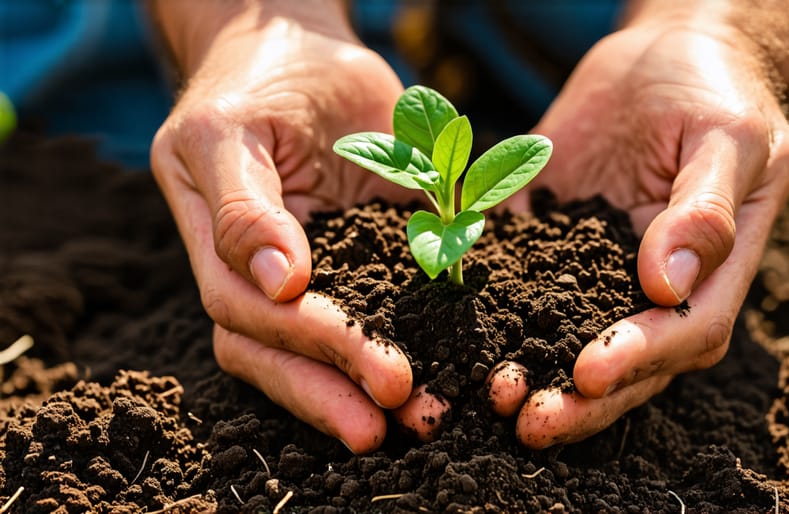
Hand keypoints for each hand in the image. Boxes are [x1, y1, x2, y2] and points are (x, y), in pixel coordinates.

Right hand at [149, 2, 445, 452]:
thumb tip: (277, 283)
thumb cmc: (262, 78)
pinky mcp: (348, 261)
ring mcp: (295, 272)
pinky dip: (398, 342)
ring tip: (421, 418)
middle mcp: (247, 270)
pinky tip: (443, 372)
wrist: (295, 50)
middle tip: (399, 417)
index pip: (247, 310)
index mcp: (212, 240)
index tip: (379, 367)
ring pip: (309, 351)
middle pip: (274, 350)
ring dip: (359, 388)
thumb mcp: (234, 127)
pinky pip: (367, 311)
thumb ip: (245, 207)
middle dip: (334, 388)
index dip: (310, 343)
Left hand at [489, 11, 788, 447]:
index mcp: (714, 273)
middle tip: (527, 420)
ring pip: (570, 339)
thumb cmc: (711, 91)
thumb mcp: (726, 138)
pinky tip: (455, 337)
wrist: (665, 57)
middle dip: (581, 400)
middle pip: (628, 363)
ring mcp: (600, 273)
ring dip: (533, 374)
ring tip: (488, 396)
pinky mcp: (553, 248)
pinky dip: (491, 315)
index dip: (640, 359)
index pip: (686, 334)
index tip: (589, 371)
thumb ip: (704, 212)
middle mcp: (656, 289)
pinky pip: (522, 288)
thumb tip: (666, 286)